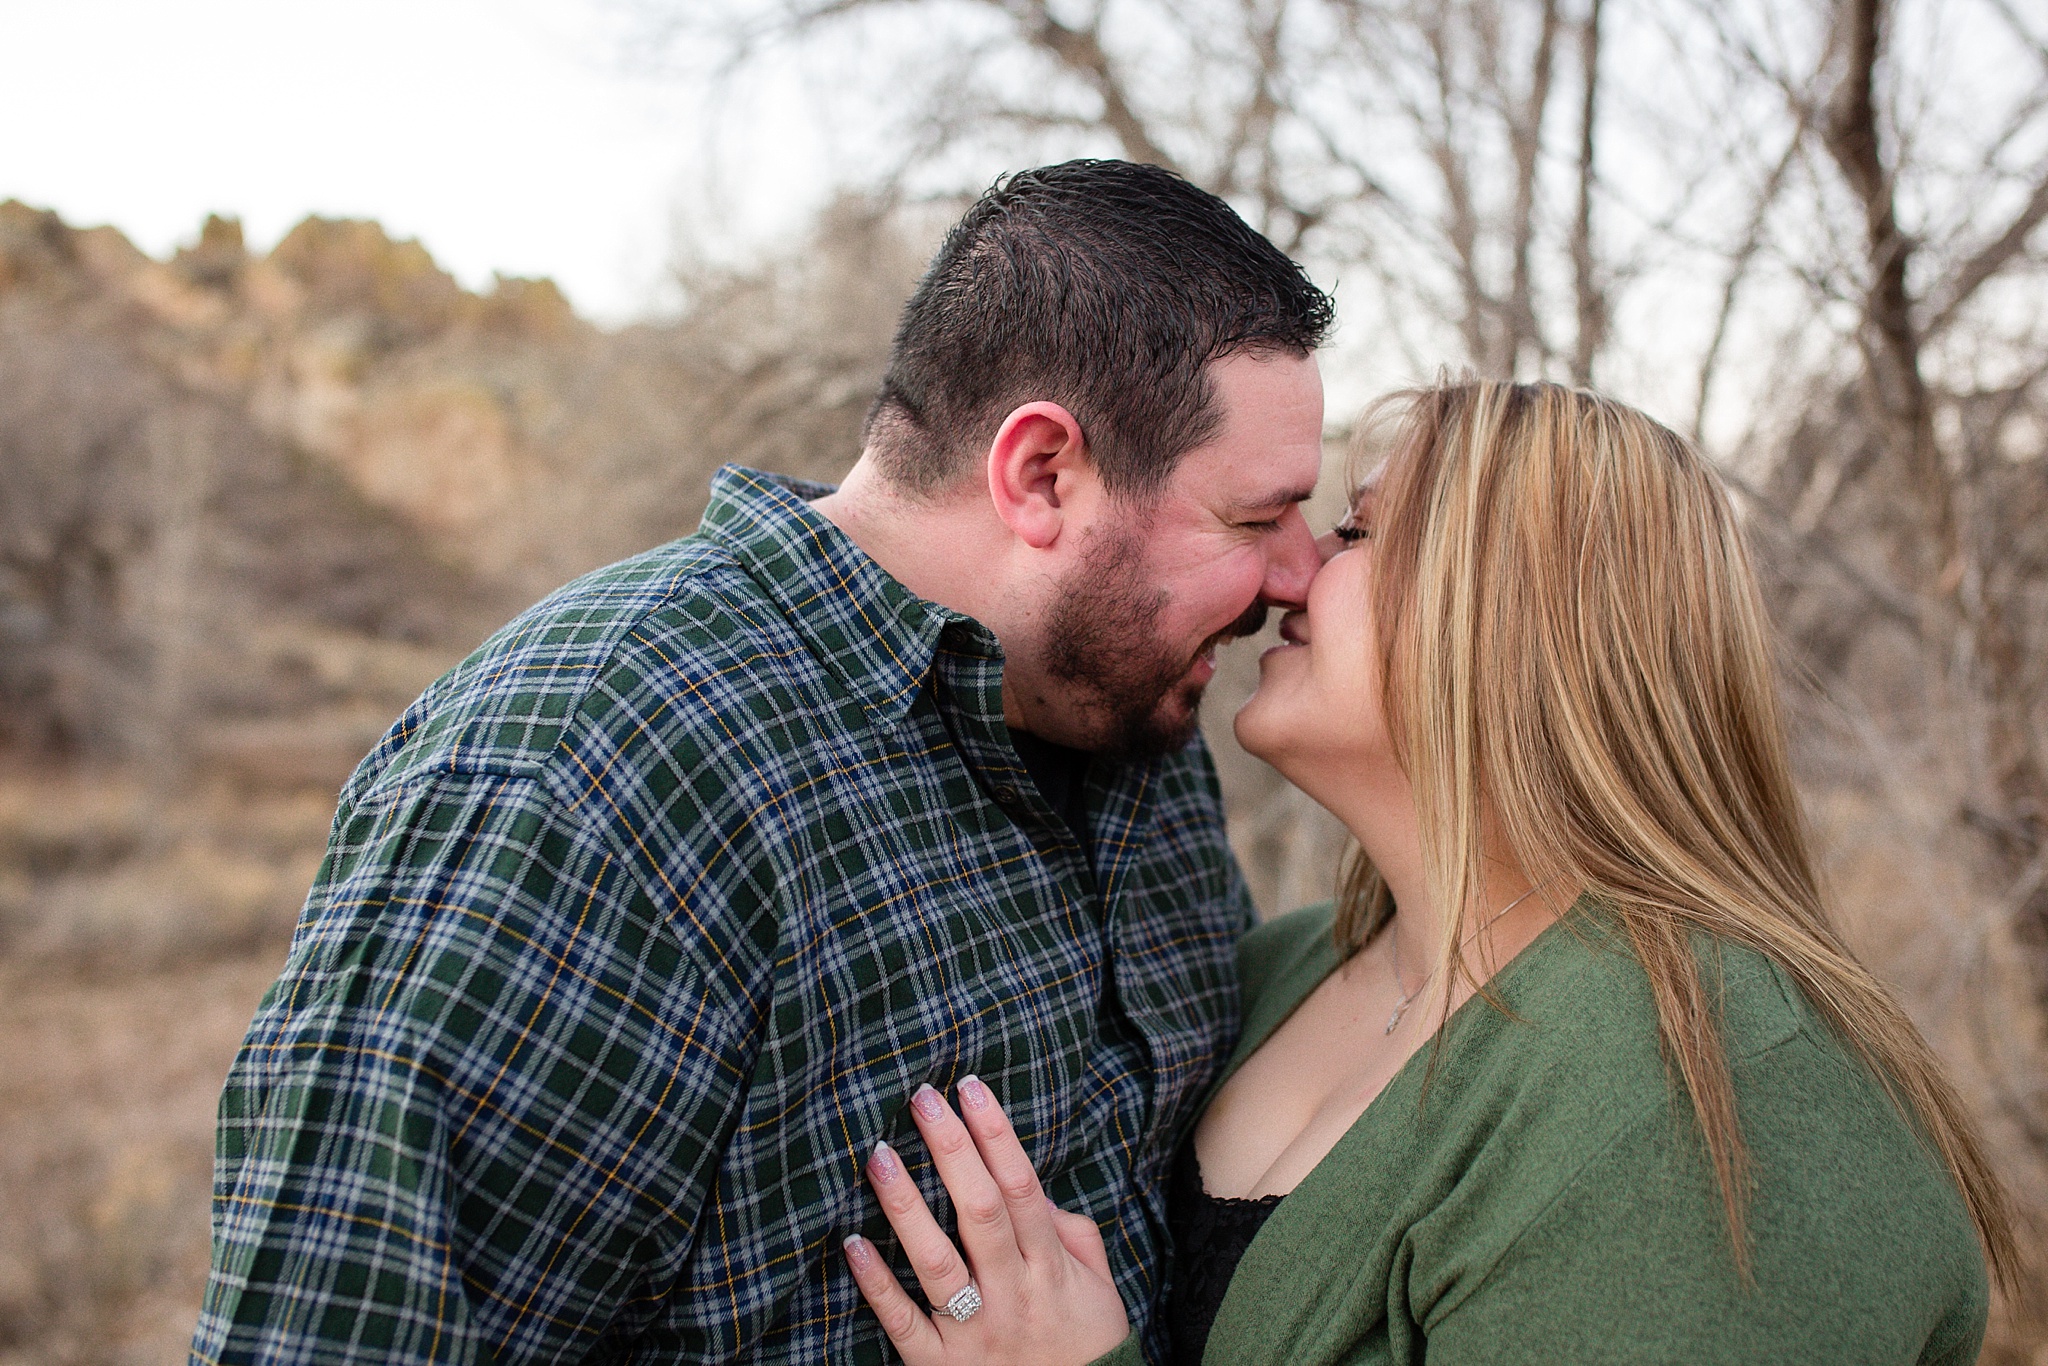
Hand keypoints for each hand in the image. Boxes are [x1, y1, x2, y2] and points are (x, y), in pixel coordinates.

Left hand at [843, 1076, 1131, 1365]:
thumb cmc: (1086, 1341)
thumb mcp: (1096, 1282)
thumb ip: (1069, 1229)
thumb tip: (1027, 1183)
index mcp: (1050, 1267)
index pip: (1021, 1187)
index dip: (996, 1134)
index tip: (970, 1088)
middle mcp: (1012, 1293)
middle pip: (979, 1211)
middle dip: (951, 1149)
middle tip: (922, 1098)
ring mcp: (974, 1331)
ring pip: (935, 1261)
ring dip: (905, 1205)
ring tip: (877, 1155)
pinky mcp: (940, 1365)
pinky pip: (902, 1321)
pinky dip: (875, 1283)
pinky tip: (851, 1243)